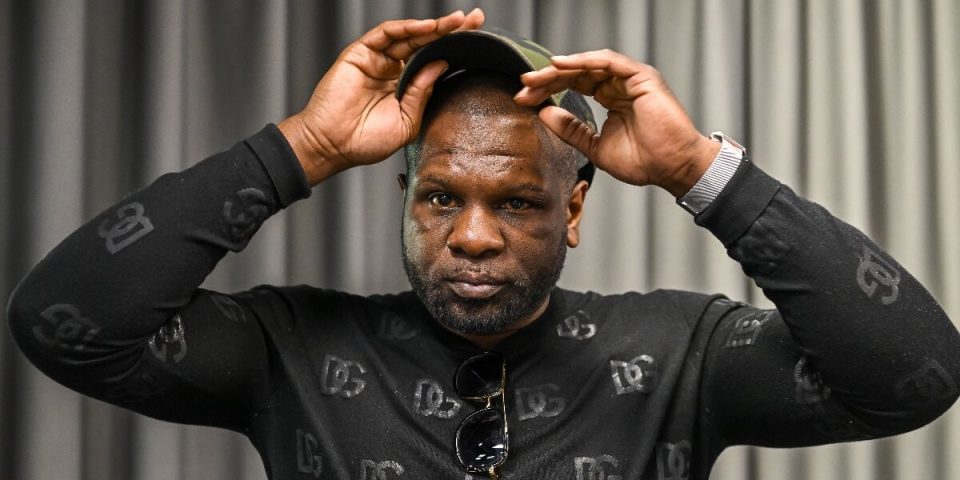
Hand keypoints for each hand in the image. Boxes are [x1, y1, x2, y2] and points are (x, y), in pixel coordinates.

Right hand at [279, 9, 484, 185]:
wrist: (333, 146)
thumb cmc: (366, 141)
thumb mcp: (407, 121)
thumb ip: (423, 92)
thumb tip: (441, 64)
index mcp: (405, 86)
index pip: (434, 61)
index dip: (454, 48)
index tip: (479, 36)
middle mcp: (393, 70)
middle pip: (426, 44)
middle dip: (450, 30)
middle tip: (474, 19)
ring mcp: (377, 60)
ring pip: (408, 36)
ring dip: (432, 27)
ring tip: (455, 21)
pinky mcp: (360, 54)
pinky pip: (385, 35)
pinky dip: (405, 28)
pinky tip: (426, 27)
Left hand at [514, 49, 719, 196]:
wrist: (672, 167)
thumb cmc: (644, 161)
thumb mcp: (595, 146)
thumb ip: (571, 130)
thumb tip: (544, 114)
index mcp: (611, 98)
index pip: (574, 86)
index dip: (548, 90)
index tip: (524, 99)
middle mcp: (619, 85)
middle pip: (577, 73)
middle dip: (548, 79)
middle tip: (523, 86)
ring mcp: (630, 79)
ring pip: (588, 65)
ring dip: (560, 70)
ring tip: (536, 78)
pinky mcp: (641, 76)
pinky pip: (608, 62)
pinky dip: (583, 62)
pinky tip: (560, 65)